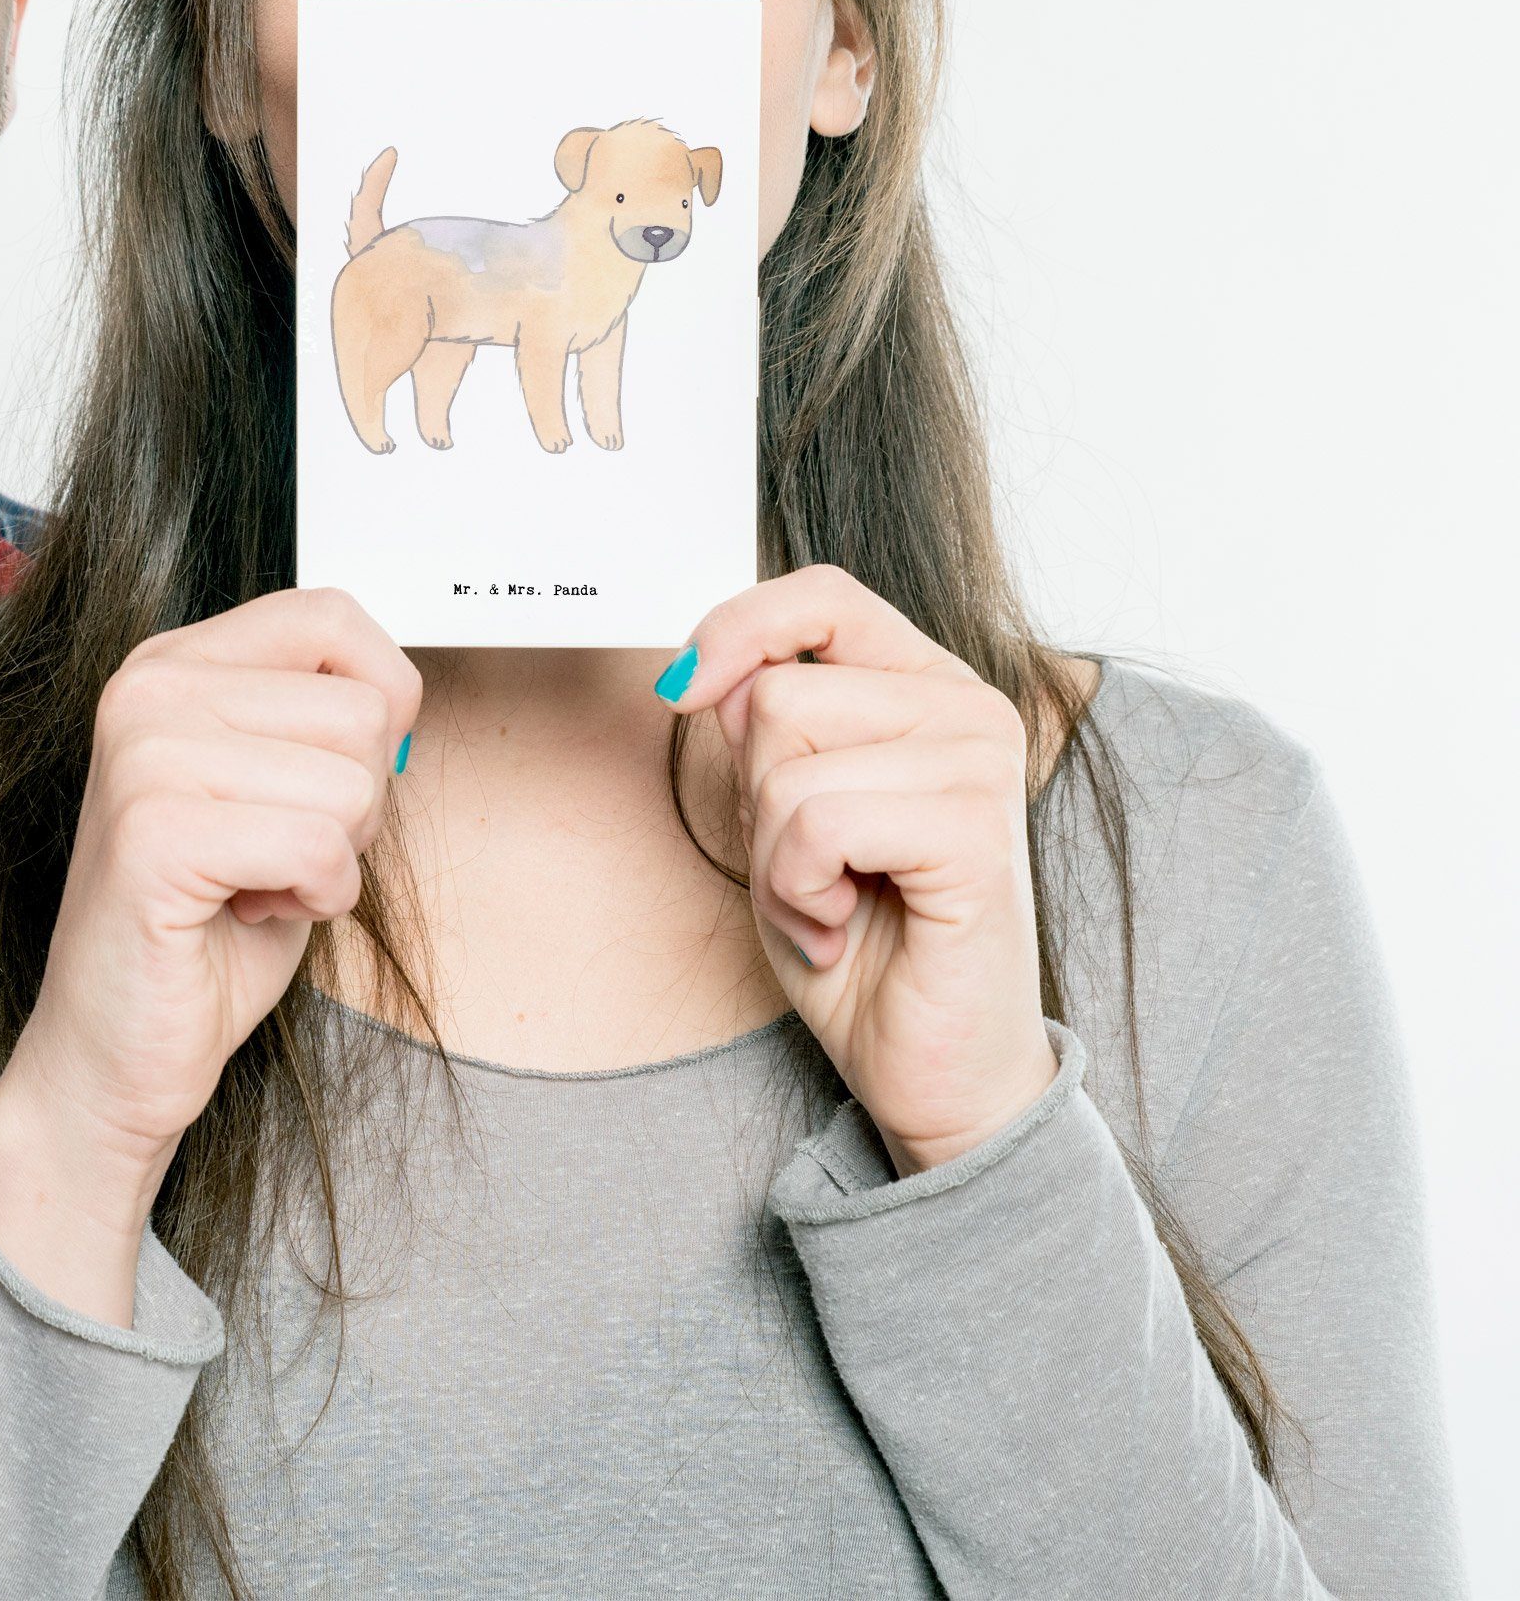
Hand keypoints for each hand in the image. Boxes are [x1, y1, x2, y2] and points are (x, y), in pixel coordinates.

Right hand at [0, 587, 418, 1322]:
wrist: (117, 1049)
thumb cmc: (208, 927)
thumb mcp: (278, 792)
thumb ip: (322, 722)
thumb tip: (403, 693)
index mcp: (173, 663)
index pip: (333, 616)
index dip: (379, 701)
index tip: (331, 777)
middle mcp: (148, 687)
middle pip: (361, 711)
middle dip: (355, 804)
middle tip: (277, 854)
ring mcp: (143, 753)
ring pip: (351, 781)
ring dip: (333, 859)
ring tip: (256, 884)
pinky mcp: (154, 832)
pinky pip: (319, 847)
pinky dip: (315, 899)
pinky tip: (247, 914)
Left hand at [667, 567, 1057, 1174]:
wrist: (927, 1067)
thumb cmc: (859, 939)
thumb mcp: (780, 812)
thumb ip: (762, 729)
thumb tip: (711, 674)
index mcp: (926, 685)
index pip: (823, 597)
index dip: (738, 628)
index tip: (683, 689)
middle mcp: (968, 709)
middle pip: (778, 694)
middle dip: (755, 797)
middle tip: (808, 871)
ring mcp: (981, 766)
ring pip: (786, 763)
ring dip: (774, 857)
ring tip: (830, 904)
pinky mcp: (978, 835)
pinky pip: (818, 824)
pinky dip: (799, 890)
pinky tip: (845, 927)